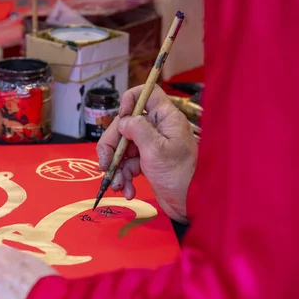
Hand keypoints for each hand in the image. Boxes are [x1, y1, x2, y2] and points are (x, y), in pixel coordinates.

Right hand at [96, 84, 197, 223]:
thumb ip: (137, 130)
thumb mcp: (156, 150)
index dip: (130, 100)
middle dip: (112, 146)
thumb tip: (123, 121)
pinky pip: (127, 164)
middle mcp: (157, 129)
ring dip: (116, 167)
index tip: (121, 117)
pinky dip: (123, 177)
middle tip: (106, 165)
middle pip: (125, 125)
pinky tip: (128, 190)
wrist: (192, 205)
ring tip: (118, 185)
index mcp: (165, 118)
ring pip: (122, 147)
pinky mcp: (147, 163)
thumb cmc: (180, 175)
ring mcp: (151, 146)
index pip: (147, 93)